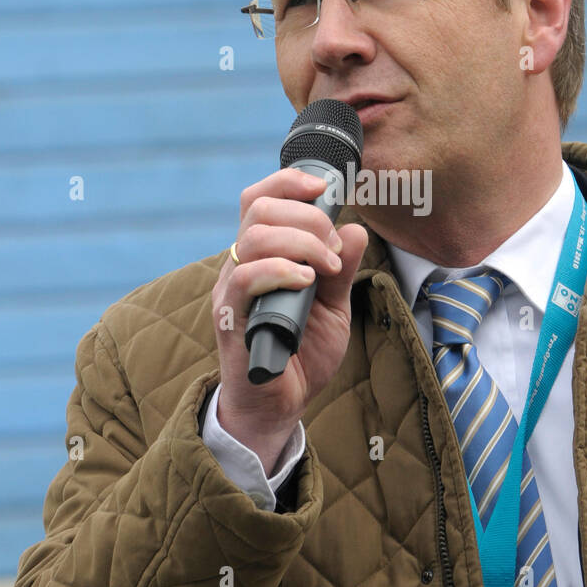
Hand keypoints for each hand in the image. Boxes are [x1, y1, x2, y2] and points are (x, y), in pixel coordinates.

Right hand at [211, 167, 368, 452]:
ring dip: (300, 242)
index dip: (288, 182)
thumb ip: (342, 269)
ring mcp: (233, 289)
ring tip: (324, 268)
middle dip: (307, 216)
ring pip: (254, 236)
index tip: (322, 188)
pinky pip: (245, 278)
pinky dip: (280, 270)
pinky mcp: (230, 317)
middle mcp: (241, 264)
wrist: (281, 404)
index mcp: (263, 254)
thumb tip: (356, 229)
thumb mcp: (334, 306)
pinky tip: (306, 282)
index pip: (261, 198)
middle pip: (259, 207)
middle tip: (333, 248)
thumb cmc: (302, 352)